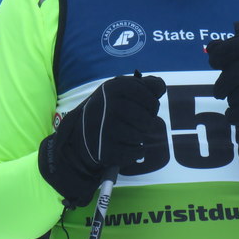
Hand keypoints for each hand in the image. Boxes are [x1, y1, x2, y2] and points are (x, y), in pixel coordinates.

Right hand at [39, 74, 165, 207]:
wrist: (79, 137)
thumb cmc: (106, 111)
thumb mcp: (118, 90)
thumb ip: (142, 86)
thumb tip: (160, 87)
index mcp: (115, 87)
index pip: (151, 96)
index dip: (152, 104)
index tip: (144, 107)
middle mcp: (110, 105)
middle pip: (149, 119)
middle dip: (145, 123)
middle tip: (134, 123)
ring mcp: (107, 128)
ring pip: (142, 136)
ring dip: (138, 137)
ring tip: (126, 134)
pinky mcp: (107, 150)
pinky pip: (137, 152)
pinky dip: (135, 151)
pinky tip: (125, 146)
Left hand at [207, 32, 238, 179]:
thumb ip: (234, 56)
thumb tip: (211, 47)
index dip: (226, 47)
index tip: (212, 57)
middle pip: (231, 72)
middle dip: (222, 84)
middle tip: (219, 92)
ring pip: (231, 95)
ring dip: (232, 100)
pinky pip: (231, 114)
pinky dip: (234, 116)